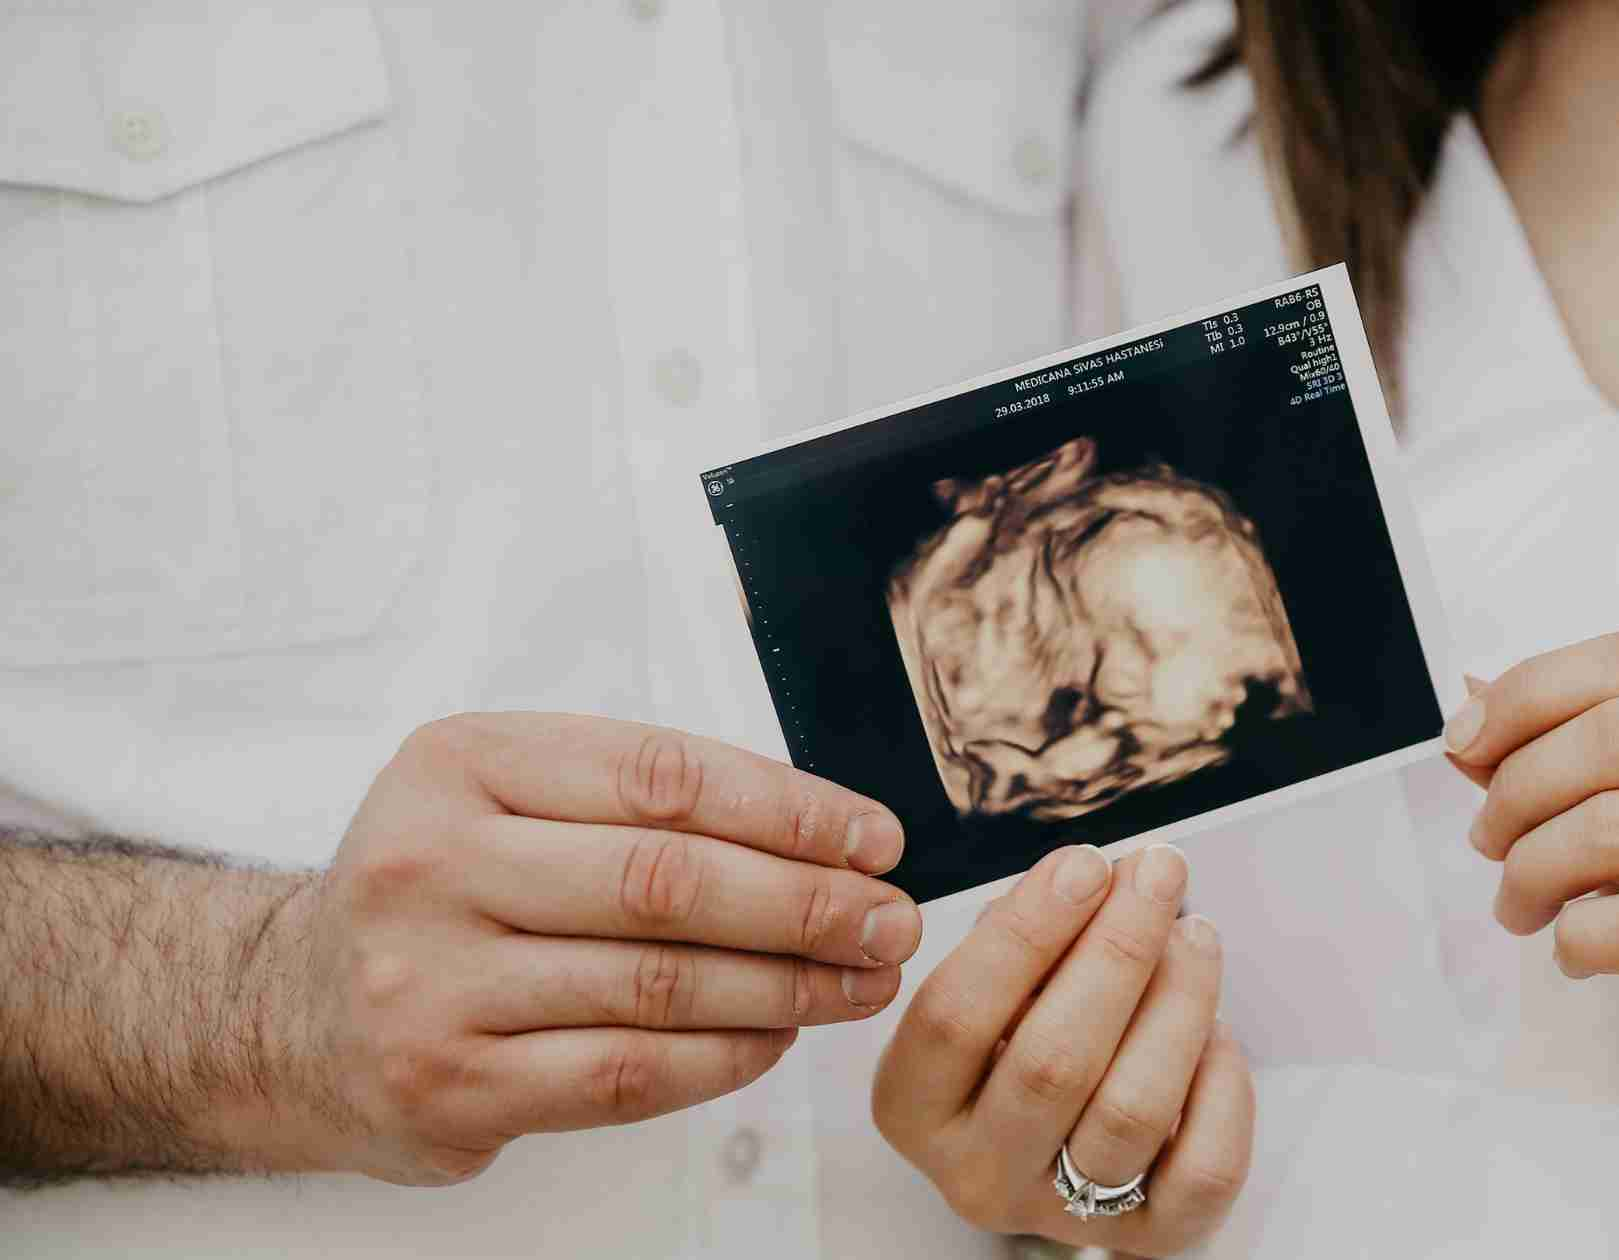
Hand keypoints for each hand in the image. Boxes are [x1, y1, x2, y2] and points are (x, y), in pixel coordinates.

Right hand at [274, 713, 921, 1184]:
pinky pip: (627, 1071)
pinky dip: (724, 1056)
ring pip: (659, 985)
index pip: (661, 777)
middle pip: (668, 883)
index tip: (870, 837)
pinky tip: (779, 1035)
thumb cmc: (435, 891)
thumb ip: (633, 796)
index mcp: (459, 765)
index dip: (788, 809)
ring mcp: (433, 982)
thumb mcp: (500, 795)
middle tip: (889, 918)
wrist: (287, 1015)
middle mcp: (433, 865)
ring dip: (788, 985)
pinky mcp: (449, 1084)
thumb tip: (821, 829)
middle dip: (807, 902)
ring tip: (861, 978)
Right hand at [872, 844, 1251, 1255]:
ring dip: (1177, 1003)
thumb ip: (1025, 935)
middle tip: (1158, 875)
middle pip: (1052, 1062)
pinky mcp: (1145, 1238)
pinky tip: (1214, 1032)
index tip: (1083, 864)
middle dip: (1117, 949)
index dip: (1025, 931)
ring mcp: (1060, 1213)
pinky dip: (1221, 1088)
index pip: (954, 1014)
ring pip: (1132, 1110)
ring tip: (1195, 936)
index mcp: (914, 1106)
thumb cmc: (1018, 1041)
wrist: (1054, 1147)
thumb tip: (1098, 878)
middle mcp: (976, 1171)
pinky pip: (1202, 1168)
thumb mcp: (989, 991)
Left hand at [1443, 629, 1618, 1151]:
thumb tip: (1475, 694)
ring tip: (1521, 902)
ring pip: (1614, 830)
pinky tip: (1575, 951)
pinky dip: (1574, 938)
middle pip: (1618, 737)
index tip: (1468, 738)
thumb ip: (1600, 748)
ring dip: (1530, 868)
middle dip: (1518, 785)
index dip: (1534, 688)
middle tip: (1491, 838)